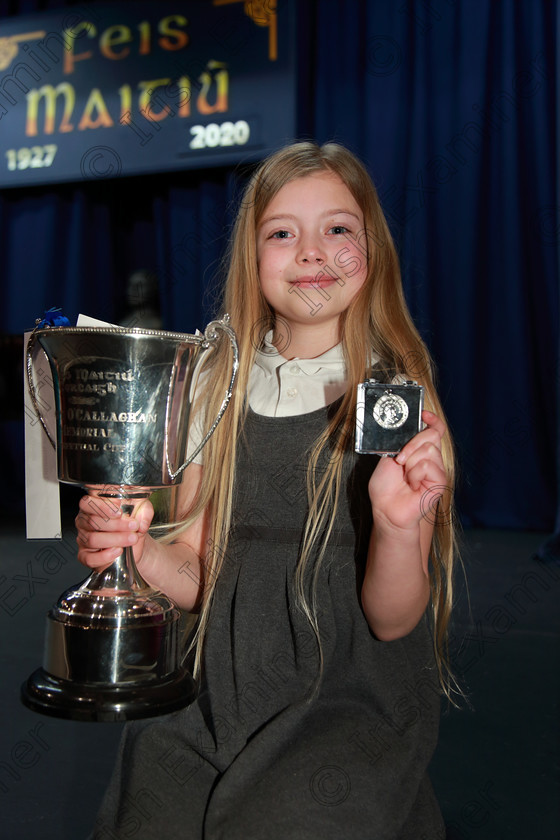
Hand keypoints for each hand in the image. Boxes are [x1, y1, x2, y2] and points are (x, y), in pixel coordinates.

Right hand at [75, 495, 153, 571]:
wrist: (134, 541)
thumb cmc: (132, 522)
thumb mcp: (142, 511)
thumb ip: (144, 512)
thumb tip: (141, 523)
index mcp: (93, 505)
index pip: (87, 502)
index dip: (102, 507)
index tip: (120, 512)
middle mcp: (84, 521)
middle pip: (92, 521)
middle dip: (116, 525)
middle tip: (133, 526)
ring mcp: (83, 539)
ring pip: (92, 539)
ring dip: (115, 539)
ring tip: (131, 539)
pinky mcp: (85, 556)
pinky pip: (90, 558)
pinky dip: (105, 556)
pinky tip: (118, 551)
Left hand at [368, 410, 446, 533]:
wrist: (386, 508)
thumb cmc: (385, 487)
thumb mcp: (388, 457)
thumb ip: (401, 443)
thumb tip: (410, 429)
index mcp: (419, 450)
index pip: (435, 429)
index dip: (433, 420)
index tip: (424, 415)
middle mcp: (430, 457)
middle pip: (431, 435)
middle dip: (411, 444)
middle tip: (400, 460)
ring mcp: (436, 469)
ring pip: (428, 449)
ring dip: (411, 462)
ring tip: (405, 476)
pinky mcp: (440, 481)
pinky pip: (427, 466)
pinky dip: (415, 474)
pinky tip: (412, 484)